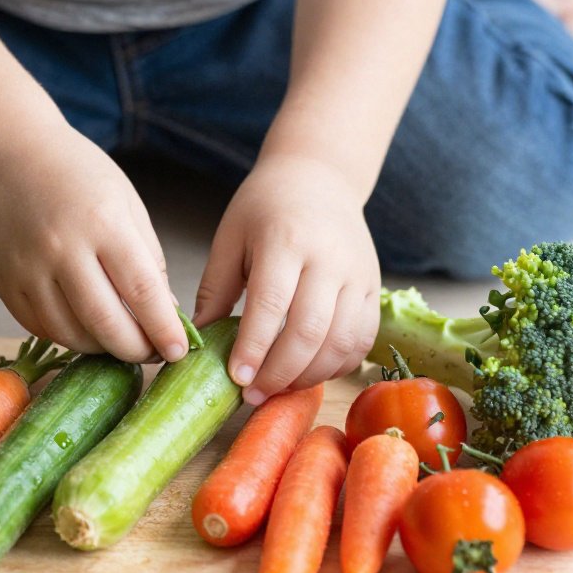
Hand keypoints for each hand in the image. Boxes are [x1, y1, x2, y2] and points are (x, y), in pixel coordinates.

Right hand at [0, 127, 187, 362]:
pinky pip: (41, 327)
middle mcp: (62, 250)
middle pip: (106, 324)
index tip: (179, 350)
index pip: (141, 292)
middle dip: (136, 350)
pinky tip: (84, 326)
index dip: (163, 329)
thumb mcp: (126, 203)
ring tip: (119, 340)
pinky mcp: (4, 282)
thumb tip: (165, 313)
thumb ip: (148, 259)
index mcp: (103, 224)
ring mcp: (28, 269)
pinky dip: (68, 335)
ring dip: (102, 348)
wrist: (9, 154)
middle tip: (152, 354)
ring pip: (71, 334)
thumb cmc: (77, 175)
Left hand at [193, 155, 380, 403]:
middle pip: (310, 331)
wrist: (319, 177)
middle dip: (279, 372)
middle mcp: (329, 259)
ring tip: (277, 387)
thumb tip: (197, 340)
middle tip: (252, 394)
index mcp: (287, 241)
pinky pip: (362, 340)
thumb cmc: (265, 207)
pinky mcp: (375, 289)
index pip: (271, 304)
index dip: (254, 348)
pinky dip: (337, 366)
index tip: (236, 379)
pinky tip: (308, 373)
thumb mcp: (230, 238)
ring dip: (309, 375)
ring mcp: (359, 275)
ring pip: (342, 342)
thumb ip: (216, 289)